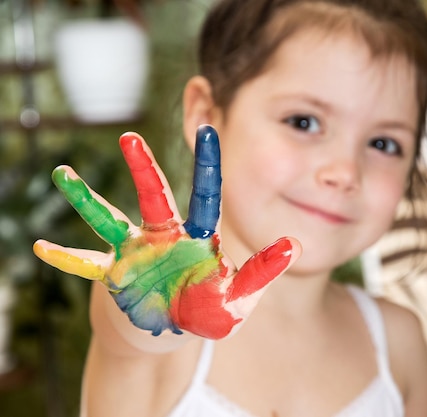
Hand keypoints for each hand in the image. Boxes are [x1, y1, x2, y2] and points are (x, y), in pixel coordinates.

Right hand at [33, 125, 298, 338]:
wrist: (168, 328)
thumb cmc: (204, 308)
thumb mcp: (237, 298)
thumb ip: (262, 273)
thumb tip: (297, 245)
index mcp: (197, 238)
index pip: (205, 196)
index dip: (207, 166)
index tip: (210, 130)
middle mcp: (164, 238)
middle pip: (154, 197)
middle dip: (143, 168)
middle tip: (130, 138)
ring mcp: (136, 254)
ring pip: (109, 220)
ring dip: (88, 200)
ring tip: (64, 174)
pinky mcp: (114, 275)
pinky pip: (87, 265)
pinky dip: (68, 258)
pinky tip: (42, 248)